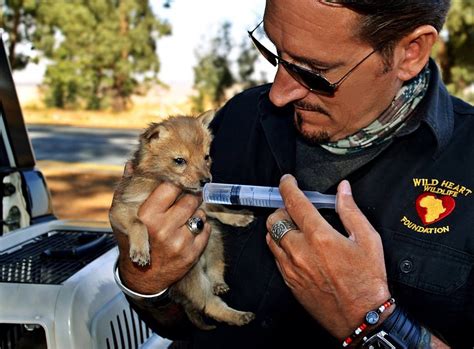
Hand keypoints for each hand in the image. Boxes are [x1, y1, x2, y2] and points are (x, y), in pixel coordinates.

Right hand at [113, 166, 210, 294]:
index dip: (177, 183)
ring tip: (187, 215)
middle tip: (189, 196)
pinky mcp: (191, 254)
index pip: (171, 187)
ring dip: (196, 211)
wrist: (141, 278)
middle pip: (190, 199)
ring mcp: (179, 242)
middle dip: (191, 196)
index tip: (179, 184)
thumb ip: (126, 187)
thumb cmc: (130, 241)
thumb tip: (131, 163)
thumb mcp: (122, 215)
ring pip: (200, 214)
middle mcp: (163, 229)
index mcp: (146, 216)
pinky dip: (202, 226)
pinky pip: (206, 229)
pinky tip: (191, 228)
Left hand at [266, 175, 391, 339]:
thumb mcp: (368, 240)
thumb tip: (343, 189)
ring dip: (279, 228)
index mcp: (320, 237)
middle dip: (282, 209)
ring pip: (270, 237)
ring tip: (296, 228)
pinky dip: (281, 246)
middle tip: (296, 210)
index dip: (287, 186)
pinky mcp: (288, 281)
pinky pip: (275, 256)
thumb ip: (351, 211)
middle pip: (274, 219)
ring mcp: (291, 267)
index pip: (294, 202)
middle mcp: (300, 251)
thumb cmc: (368, 280)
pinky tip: (297, 248)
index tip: (287, 181)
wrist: (361, 318)